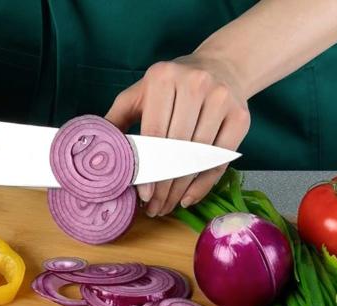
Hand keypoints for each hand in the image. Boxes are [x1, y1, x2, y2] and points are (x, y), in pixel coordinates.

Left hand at [105, 53, 249, 215]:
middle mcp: (195, 84)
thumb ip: (118, 118)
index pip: (154, 132)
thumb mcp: (141, 93)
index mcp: (163, 77)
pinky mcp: (241, 116)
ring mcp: (222, 99)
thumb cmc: (173, 85)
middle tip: (153, 208)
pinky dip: (204, 183)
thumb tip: (96, 150)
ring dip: (181, 188)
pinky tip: (188, 197)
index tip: (142, 194)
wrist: (221, 66)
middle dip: (164, 184)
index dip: (148, 167)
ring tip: (166, 206)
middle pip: (178, 148)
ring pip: (199, 157)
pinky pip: (221, 159)